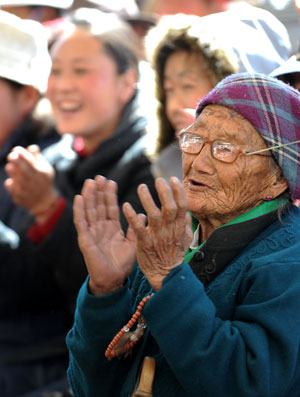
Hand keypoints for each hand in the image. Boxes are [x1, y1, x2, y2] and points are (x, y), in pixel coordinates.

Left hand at [4, 145, 57, 216]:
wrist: (44, 202)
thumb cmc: (43, 181)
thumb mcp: (46, 169)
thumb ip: (38, 158)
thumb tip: (32, 147)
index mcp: (41, 173)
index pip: (31, 161)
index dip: (22, 154)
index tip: (16, 149)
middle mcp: (34, 182)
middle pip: (22, 169)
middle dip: (15, 160)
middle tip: (11, 156)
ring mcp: (26, 190)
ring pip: (15, 177)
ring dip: (11, 170)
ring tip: (10, 167)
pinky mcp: (19, 197)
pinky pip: (10, 186)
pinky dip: (10, 182)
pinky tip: (13, 181)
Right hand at [73, 175, 138, 295]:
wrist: (113, 280)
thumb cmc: (123, 264)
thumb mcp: (134, 243)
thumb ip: (136, 228)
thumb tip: (142, 213)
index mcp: (112, 228)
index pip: (110, 208)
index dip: (110, 195)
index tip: (112, 182)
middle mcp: (100, 228)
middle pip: (98, 206)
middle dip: (99, 191)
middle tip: (99, 177)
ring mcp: (92, 232)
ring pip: (89, 210)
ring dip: (89, 196)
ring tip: (90, 182)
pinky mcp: (85, 239)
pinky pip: (81, 222)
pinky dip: (79, 210)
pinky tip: (79, 197)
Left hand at [123, 177, 192, 290]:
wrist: (165, 275)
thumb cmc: (174, 255)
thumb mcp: (185, 240)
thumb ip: (186, 226)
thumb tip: (188, 213)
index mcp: (179, 227)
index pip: (182, 206)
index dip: (178, 191)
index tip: (172, 178)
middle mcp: (169, 230)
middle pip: (170, 208)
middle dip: (165, 192)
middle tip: (158, 180)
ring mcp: (157, 237)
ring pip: (153, 215)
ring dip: (147, 199)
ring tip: (141, 187)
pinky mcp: (145, 243)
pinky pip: (138, 228)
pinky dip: (132, 217)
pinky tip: (126, 206)